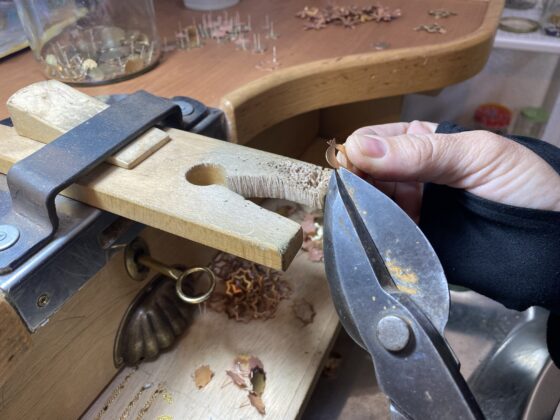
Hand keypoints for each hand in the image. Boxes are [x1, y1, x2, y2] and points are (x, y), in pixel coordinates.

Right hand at [338, 121, 559, 220]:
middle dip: (354, 182)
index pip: (374, 140)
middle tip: (348, 198)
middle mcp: (411, 174)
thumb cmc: (523, 187)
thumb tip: (358, 148)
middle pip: (365, 174)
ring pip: (369, 205)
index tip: (350, 169)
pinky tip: (364, 237)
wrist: (550, 246)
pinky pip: (383, 235)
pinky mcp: (412, 240)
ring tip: (354, 219)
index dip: (357, 152)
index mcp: (423, 143)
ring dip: (358, 210)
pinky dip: (370, 235)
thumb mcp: (478, 156)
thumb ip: (422, 152)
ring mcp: (410, 208)